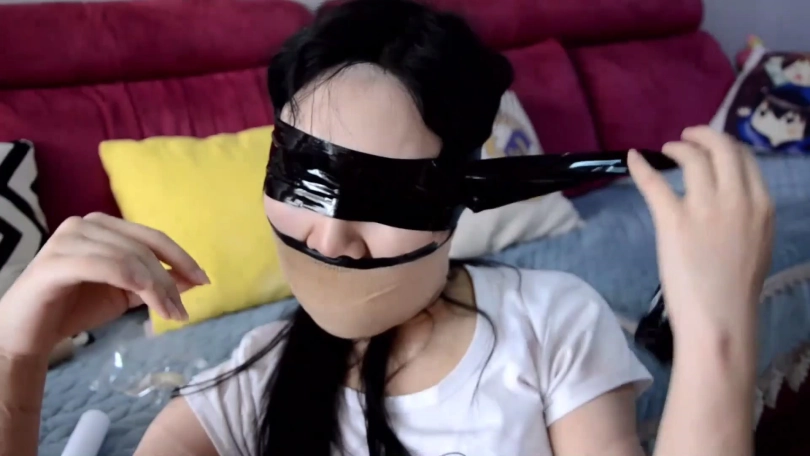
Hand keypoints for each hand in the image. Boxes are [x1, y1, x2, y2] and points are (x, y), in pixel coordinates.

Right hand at [0, 213, 208, 356]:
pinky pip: (108, 267)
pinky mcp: (56, 261)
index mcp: (102, 226)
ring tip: (171, 314)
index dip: (181, 257)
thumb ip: (155, 283)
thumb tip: (194, 279)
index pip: (151, 237)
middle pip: (144, 248)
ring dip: (158, 288)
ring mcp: (68, 239)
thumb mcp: (125, 294)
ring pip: (130, 258)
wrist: (27, 333)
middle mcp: (84, 225)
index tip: (204, 280)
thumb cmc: (74, 308)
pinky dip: (136, 285)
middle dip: (171, 279)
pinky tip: (152, 304)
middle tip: (183, 310)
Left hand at [628, 126, 773, 335]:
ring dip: (677, 147)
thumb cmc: (736, 289)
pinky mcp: (673, 220)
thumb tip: (730, 199)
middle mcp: (737, 199)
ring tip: (667, 149)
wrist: (720, 319)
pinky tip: (632, 158)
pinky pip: (655, 183)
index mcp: (762, 205)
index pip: (745, 159)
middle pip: (722, 148)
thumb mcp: (757, 243)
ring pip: (692, 158)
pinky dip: (641, 166)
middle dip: (703, 136)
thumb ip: (747, 216)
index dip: (726, 146)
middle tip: (687, 137)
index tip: (712, 147)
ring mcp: (705, 207)